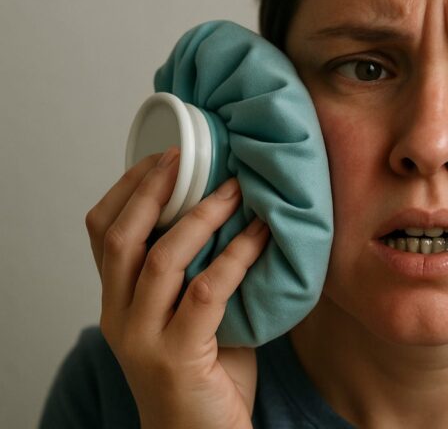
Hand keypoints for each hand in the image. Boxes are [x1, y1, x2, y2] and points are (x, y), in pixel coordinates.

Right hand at [85, 147, 268, 428]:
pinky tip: (261, 233)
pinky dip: (236, 255)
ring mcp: (143, 338)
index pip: (103, 234)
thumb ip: (196, 272)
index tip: (163, 158)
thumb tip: (232, 213)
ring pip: (161, 258)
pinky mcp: (177, 356)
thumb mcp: (189, 316)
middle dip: (153, 189)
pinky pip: (207, 290)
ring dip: (201, 215)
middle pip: (121, 237)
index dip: (129, 189)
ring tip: (234, 187)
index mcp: (117, 303)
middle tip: (187, 157)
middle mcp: (119, 317)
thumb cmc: (202, 375)